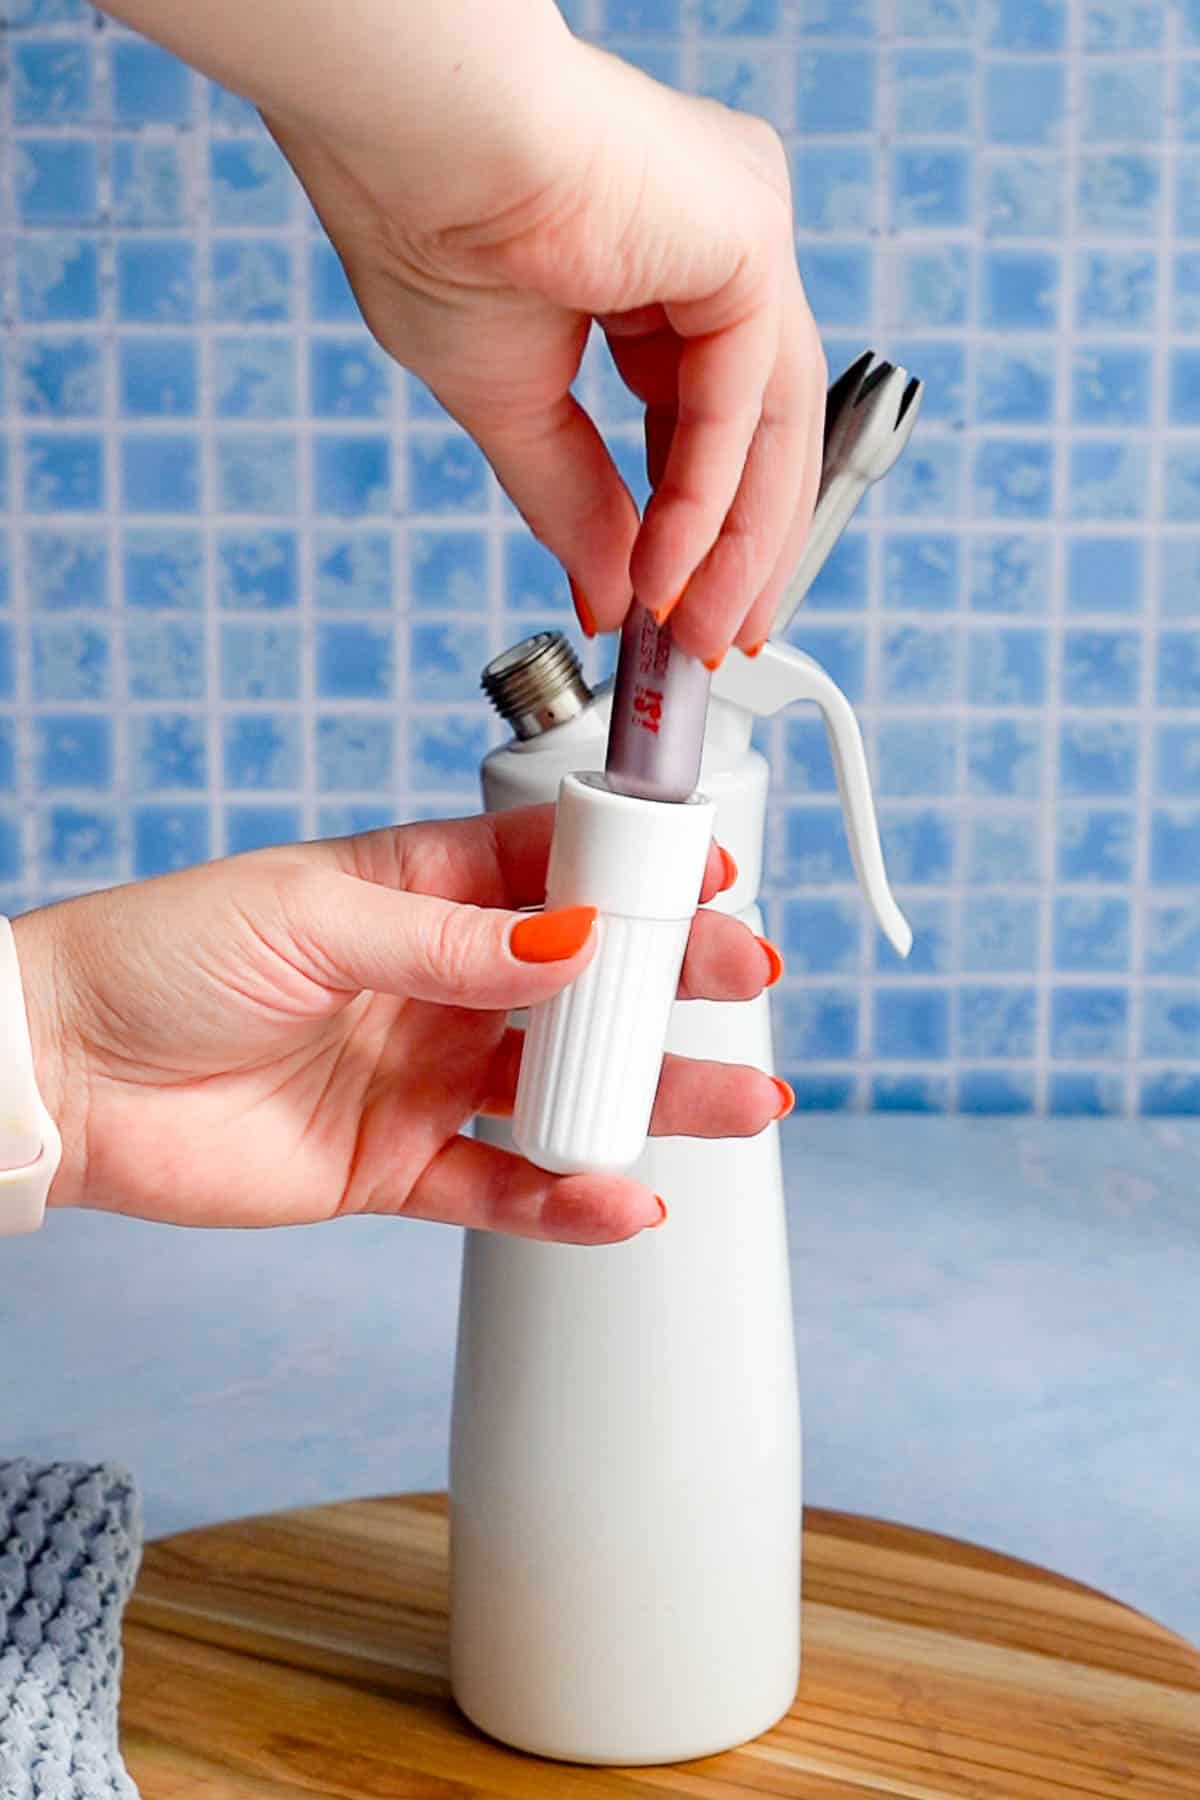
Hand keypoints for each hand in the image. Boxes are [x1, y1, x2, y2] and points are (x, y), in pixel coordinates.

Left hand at [16, 810, 787, 1244]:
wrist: (64, 1076)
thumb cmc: (161, 958)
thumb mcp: (313, 917)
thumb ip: (450, 940)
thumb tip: (571, 942)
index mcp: (410, 894)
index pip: (548, 875)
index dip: (633, 878)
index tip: (709, 879)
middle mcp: (429, 982)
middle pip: (578, 983)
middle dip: (667, 984)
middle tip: (744, 985)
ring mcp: (417, 1074)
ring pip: (558, 1085)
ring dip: (647, 1096)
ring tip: (736, 1104)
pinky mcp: (392, 1164)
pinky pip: (498, 1183)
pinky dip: (564, 1195)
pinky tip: (624, 1197)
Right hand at [259, 28, 822, 660]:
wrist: (410, 136)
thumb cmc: (424, 217)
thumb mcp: (508, 401)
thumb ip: (572, 500)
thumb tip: (611, 595)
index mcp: (660, 258)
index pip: (703, 415)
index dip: (694, 520)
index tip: (677, 605)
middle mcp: (717, 240)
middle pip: (757, 430)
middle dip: (738, 552)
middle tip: (715, 643)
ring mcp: (743, 232)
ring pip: (767, 427)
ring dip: (735, 549)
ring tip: (699, 635)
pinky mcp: (750, 239)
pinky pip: (740, 407)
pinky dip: (706, 504)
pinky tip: (667, 573)